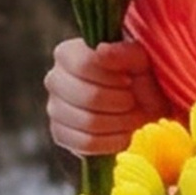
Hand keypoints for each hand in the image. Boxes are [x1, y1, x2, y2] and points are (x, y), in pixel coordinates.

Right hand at [46, 35, 162, 160]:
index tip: (128, 80)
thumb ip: (125, 52)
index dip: (112, 77)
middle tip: (133, 100)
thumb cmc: (139, 78)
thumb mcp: (141, 60)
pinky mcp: (60, 134)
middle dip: (121, 102)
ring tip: (131, 116)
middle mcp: (55, 79)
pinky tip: (123, 133)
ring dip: (121, 122)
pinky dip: (112, 141)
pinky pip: (86, 143)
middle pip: (88, 97)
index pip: (84, 65)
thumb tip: (100, 50)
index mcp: (68, 54)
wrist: (140, 107)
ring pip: (89, 122)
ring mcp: (54, 109)